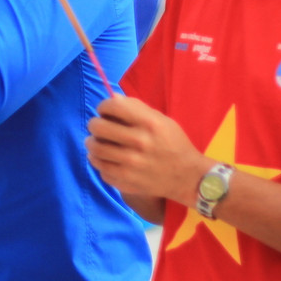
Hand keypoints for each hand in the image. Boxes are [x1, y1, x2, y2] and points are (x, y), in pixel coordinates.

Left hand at [85, 95, 208, 204]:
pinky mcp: (126, 182)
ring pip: (95, 149)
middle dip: (94, 124)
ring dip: (92, 143)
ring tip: (96, 142)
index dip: (104, 106)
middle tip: (97, 126)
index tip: (104, 111)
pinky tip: (106, 159)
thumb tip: (112, 97)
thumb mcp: (162, 120)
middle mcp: (139, 143)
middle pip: (98, 127)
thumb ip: (136, 108)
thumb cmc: (174, 143)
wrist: (188, 177)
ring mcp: (131, 164)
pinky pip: (101, 169)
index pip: (113, 106)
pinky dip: (99, 162)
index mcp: (149, 123)